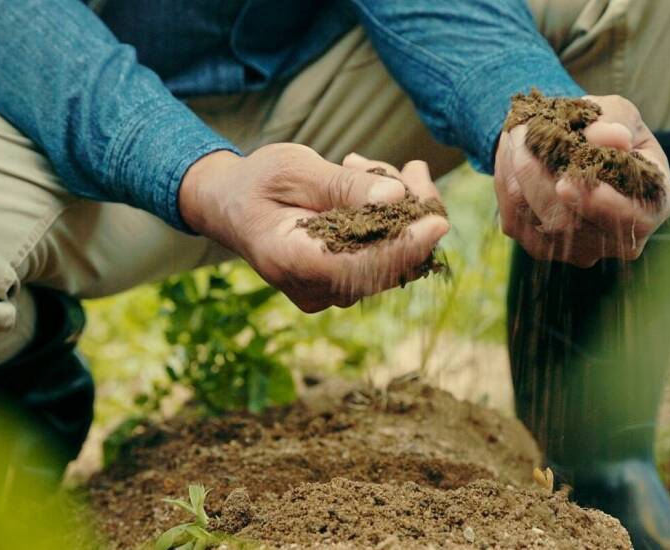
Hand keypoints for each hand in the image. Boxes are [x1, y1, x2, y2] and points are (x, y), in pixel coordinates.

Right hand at [180, 144, 448, 311]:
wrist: (231, 204)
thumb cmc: (257, 181)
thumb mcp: (293, 169)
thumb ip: (341, 186)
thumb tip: (394, 197)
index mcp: (290, 261)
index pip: (359, 267)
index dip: (403, 247)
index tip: (438, 220)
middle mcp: (312, 288)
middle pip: (385, 266)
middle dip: (412, 215)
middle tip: (413, 168)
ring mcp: (327, 291)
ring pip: (391, 262)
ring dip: (400, 212)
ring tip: (368, 167)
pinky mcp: (341, 284)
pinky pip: (382, 258)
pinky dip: (389, 222)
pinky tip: (369, 184)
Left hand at [494, 95, 669, 266]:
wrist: (575, 145)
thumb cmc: (608, 128)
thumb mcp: (620, 113)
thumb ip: (616, 121)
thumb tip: (612, 138)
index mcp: (654, 205)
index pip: (635, 220)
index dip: (602, 206)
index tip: (566, 183)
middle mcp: (617, 239)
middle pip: (570, 222)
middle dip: (538, 174)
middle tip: (522, 132)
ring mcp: (577, 250)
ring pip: (536, 219)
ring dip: (517, 172)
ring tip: (516, 133)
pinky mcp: (540, 247)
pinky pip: (516, 219)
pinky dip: (506, 181)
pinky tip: (511, 152)